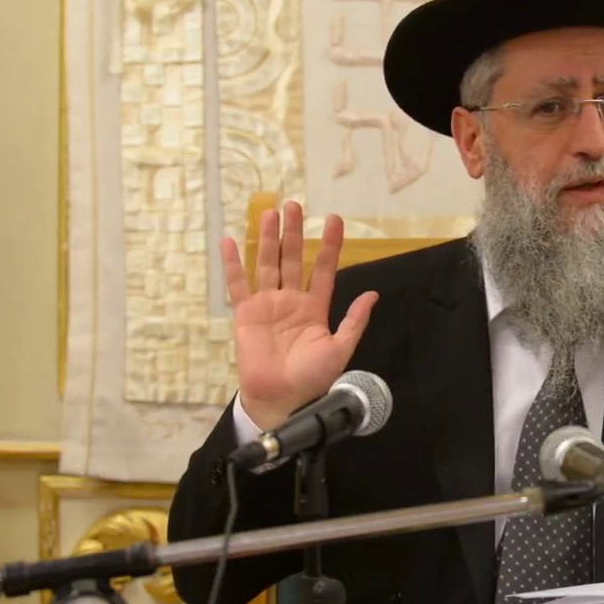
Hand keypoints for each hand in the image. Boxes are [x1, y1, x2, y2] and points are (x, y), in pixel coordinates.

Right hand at [222, 201, 377, 429]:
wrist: (283, 399)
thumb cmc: (312, 377)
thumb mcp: (340, 348)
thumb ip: (354, 321)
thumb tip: (373, 295)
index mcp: (315, 307)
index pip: (325, 268)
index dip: (330, 245)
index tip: (335, 220)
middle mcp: (291, 300)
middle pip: (294, 258)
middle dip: (295, 232)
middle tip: (294, 204)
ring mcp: (267, 304)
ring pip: (268, 264)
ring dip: (269, 239)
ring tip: (270, 212)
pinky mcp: (245, 314)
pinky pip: (238, 285)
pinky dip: (233, 264)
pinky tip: (231, 241)